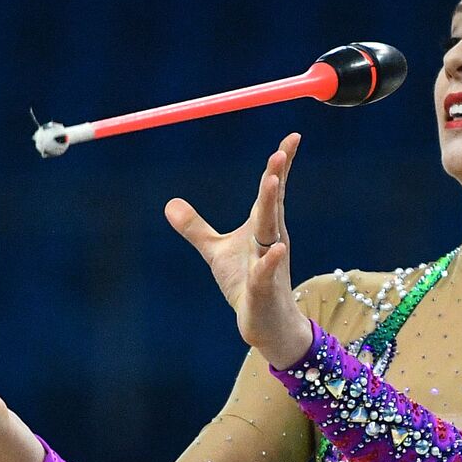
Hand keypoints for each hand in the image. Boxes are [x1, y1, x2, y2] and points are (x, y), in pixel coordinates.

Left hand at [165, 133, 312, 367]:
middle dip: (275, 177)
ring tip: (272, 181)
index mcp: (262, 227)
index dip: (280, 165)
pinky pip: (266, 272)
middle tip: (279, 151)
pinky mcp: (263, 289)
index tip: (292, 137)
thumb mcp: (216, 252)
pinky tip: (275, 249)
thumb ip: (196, 228)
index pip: (272, 191)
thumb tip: (169, 204)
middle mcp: (270, 240)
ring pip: (271, 232)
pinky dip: (269, 261)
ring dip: (271, 207)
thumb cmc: (245, 283)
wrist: (267, 324)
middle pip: (272, 204)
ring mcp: (270, 264)